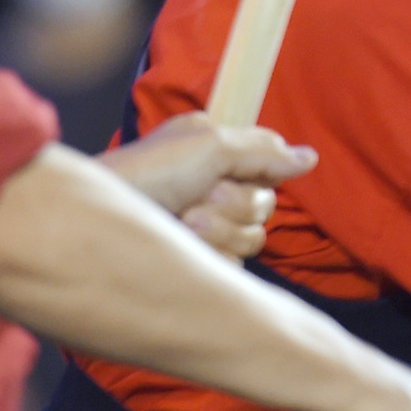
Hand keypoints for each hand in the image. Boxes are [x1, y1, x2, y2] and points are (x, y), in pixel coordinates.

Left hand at [99, 114, 317, 259]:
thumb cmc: (146, 173)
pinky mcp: (200, 265)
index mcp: (215, 152)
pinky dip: (209, 254)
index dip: (254, 171)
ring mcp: (207, 229)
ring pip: (253, 237)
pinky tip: (181, 245)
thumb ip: (263, 151)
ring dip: (217, 228)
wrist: (99, 225)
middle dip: (231, 201)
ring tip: (183, 220)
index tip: (225, 170)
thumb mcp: (207, 145)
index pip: (268, 164)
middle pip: (265, 203)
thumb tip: (310, 157)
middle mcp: (214, 187)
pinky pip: (235, 266)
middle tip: (195, 195)